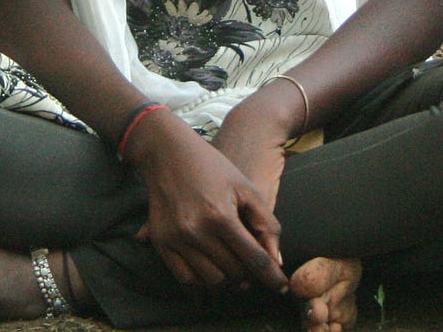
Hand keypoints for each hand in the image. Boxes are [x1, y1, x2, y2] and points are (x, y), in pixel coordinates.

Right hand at [126, 109, 288, 292]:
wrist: (171, 156)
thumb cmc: (216, 169)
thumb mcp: (247, 189)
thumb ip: (265, 224)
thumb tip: (276, 261)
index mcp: (221, 216)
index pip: (252, 258)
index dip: (270, 275)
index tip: (282, 287)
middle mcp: (196, 231)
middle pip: (232, 272)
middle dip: (249, 277)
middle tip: (256, 274)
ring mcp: (175, 239)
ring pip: (210, 280)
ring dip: (228, 283)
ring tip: (237, 275)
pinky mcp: (161, 244)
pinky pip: (184, 279)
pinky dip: (202, 286)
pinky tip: (215, 281)